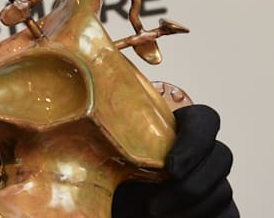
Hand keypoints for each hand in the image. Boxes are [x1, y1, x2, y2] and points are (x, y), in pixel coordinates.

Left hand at [111, 104, 236, 217]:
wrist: (117, 200)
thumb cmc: (112, 176)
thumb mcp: (107, 157)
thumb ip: (114, 146)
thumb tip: (99, 150)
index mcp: (177, 127)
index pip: (204, 119)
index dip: (194, 141)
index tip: (170, 167)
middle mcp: (203, 151)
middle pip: (221, 156)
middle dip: (190, 185)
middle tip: (154, 206)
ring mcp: (216, 178)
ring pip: (222, 191)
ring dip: (190, 209)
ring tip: (154, 215)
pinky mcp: (221, 206)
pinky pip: (228, 213)